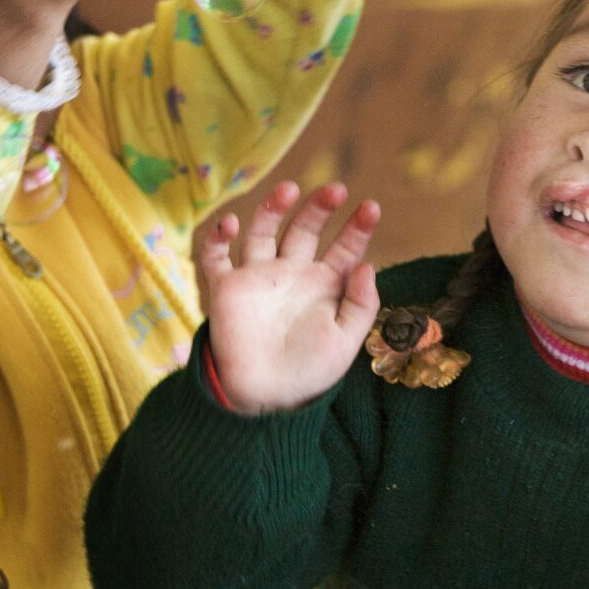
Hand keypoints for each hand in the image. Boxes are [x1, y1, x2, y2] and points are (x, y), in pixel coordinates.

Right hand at [203, 181, 380, 413]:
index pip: (344, 248)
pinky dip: (217, 238)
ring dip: (273, 208)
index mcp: (325, 285)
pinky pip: (216, 256)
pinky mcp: (226, 288)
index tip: (371, 208)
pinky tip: (229, 225)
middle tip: (336, 189)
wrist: (263, 398)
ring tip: (289, 190)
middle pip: (305, 229)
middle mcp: (292, 273)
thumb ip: (361, 304)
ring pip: (263, 230)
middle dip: (318, 208)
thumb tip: (368, 265)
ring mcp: (259, 277)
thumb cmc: (309, 372)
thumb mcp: (345, 341)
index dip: (357, 228)